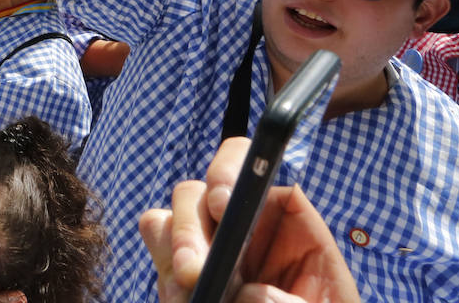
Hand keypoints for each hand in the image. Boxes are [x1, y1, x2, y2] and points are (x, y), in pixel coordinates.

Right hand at [139, 137, 358, 302]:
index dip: (229, 172)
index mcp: (284, 221)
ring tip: (185, 296)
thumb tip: (252, 294)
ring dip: (171, 255)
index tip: (222, 205)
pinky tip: (181, 302)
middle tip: (194, 274)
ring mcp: (205, 252)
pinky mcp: (181, 279)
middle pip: (196, 194)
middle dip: (189, 229)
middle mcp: (237, 226)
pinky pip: (160, 263)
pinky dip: (165, 281)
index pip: (251, 169)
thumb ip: (299, 302)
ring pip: (165, 223)